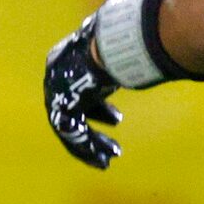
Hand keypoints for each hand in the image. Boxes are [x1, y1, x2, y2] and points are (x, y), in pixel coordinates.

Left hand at [44, 20, 123, 168]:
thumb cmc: (118, 42)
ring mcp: (55, 94)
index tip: (118, 120)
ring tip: (108, 161)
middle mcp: (56, 80)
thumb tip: (148, 48)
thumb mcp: (117, 50)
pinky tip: (102, 160)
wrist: (107, 46)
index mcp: (66, 62)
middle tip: (114, 148)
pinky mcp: (61, 108)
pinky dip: (86, 149)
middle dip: (94, 133)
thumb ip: (123, 58)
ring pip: (71, 129)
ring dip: (91, 146)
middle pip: (75, 113)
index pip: (79, 91)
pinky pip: (71, 136)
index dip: (99, 109)